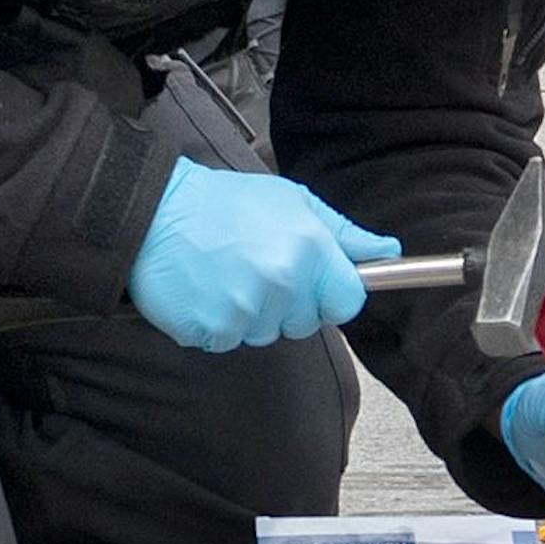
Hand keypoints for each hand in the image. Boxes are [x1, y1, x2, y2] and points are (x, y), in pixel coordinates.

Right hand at [127, 157, 400, 350]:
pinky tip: (208, 291)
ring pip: (267, 334)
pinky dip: (220, 324)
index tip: (317, 284)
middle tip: (261, 269)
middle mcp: (282, 282)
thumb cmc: (225, 204)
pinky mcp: (211, 330)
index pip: (349, 302)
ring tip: (229, 275)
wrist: (155, 212)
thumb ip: (344, 233)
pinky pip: (230, 341)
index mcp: (308, 249)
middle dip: (291, 304)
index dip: (334, 294)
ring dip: (253, 314)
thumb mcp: (293, 201)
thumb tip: (389, 251)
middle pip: (307, 322)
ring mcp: (245, 310)